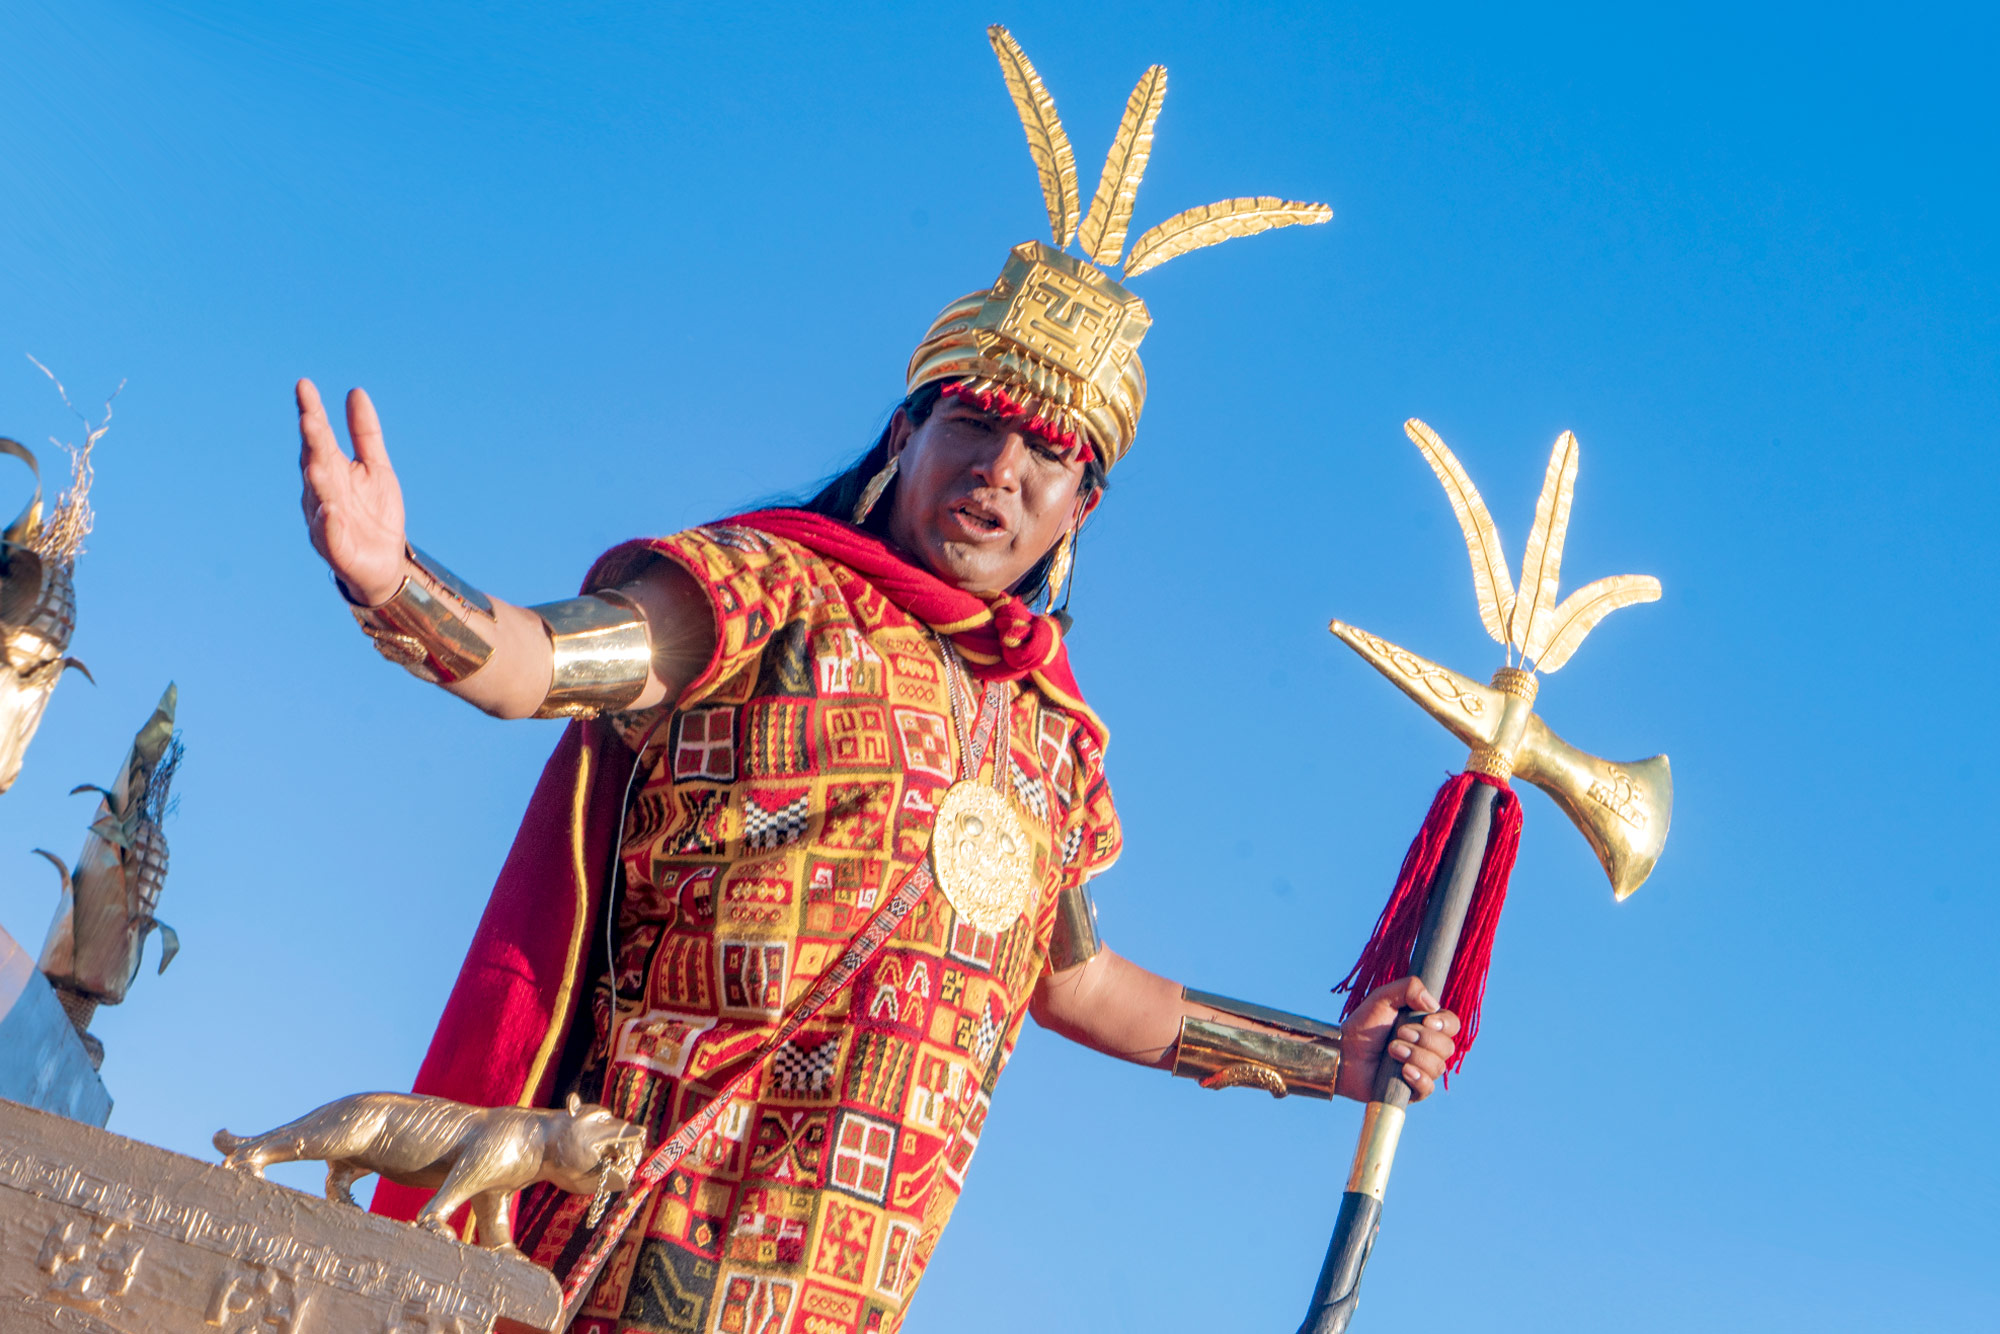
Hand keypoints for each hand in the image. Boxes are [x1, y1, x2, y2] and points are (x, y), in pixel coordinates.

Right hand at [297, 379, 405, 605]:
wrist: (384, 561)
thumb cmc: (374, 512)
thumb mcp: (376, 467)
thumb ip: (364, 433)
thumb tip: (355, 391)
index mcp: (330, 469)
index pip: (318, 437)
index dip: (311, 412)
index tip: (304, 385)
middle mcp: (321, 492)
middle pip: (315, 462)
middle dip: (312, 442)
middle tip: (309, 418)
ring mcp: (325, 519)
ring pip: (319, 497)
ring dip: (317, 481)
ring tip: (316, 463)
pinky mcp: (336, 547)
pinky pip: (330, 534)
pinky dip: (329, 522)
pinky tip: (330, 509)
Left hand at [1335, 976, 1460, 1101]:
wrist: (1344, 1052)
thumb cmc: (1363, 1026)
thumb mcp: (1383, 997)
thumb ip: (1409, 988)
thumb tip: (1434, 1004)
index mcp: (1425, 1026)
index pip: (1452, 1025)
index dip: (1445, 1024)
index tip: (1426, 1021)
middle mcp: (1427, 1049)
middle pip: (1448, 1047)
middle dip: (1424, 1040)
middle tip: (1398, 1034)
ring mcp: (1421, 1070)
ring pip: (1438, 1067)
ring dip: (1415, 1056)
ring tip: (1391, 1050)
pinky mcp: (1412, 1091)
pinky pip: (1428, 1088)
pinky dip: (1418, 1078)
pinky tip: (1403, 1071)